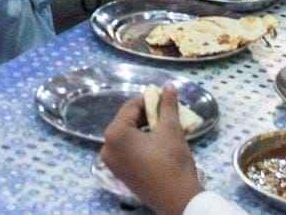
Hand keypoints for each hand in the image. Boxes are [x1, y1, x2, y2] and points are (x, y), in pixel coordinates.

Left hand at [100, 87, 204, 214]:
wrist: (177, 199)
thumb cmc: (172, 161)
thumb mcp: (171, 129)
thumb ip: (167, 105)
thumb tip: (169, 86)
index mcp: (115, 133)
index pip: (131, 106)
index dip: (150, 99)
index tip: (165, 98)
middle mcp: (107, 147)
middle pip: (128, 121)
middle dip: (148, 115)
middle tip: (167, 114)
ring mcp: (112, 162)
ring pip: (128, 135)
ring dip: (146, 129)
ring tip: (165, 127)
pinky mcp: (120, 173)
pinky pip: (128, 149)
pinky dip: (141, 143)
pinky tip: (158, 142)